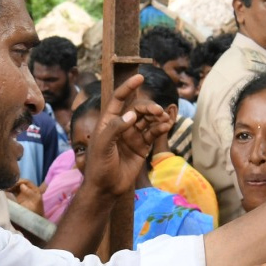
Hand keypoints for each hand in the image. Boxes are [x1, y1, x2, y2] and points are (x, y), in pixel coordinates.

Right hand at [7, 178, 44, 216]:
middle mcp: (28, 191)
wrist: (32, 221)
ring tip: (4, 188)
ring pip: (15, 187)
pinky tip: (4, 191)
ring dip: (10, 186)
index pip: (27, 182)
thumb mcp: (35, 201)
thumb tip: (22, 185)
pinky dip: (8, 191)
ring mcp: (22, 195)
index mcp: (34, 190)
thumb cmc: (35, 211)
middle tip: (7, 186)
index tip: (13, 183)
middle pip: (20, 184)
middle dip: (13, 183)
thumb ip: (30, 193)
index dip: (20, 181)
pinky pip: (12, 192)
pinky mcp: (17, 199)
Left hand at [83, 73, 170, 196]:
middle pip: (137, 109)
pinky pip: (153, 133)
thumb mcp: (103, 146)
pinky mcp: (142, 147)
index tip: (140, 77)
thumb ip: (115, 128)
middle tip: (157, 111)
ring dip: (156, 117)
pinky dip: (160, 128)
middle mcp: (121, 126)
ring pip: (147, 120)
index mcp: (108, 121)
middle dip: (148, 107)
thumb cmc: (99, 166)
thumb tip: (131, 115)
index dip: (128, 87)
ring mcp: (132, 136)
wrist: (106, 188)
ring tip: (164, 119)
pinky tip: (166, 126)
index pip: (118, 99)